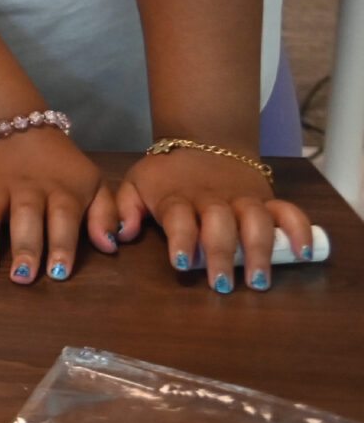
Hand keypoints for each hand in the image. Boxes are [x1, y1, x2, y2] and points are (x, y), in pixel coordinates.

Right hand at [0, 126, 115, 283]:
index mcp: (61, 191)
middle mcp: (27, 188)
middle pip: (25, 215)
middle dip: (23, 246)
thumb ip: (105, 215)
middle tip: (22, 277)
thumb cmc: (61, 167)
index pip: (63, 218)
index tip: (58, 273)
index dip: (61, 245)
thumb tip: (110, 246)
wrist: (20, 127)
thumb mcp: (94, 184)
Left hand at [118, 148, 316, 292]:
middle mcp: (212, 198)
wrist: (202, 138)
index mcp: (177, 197)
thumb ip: (124, 208)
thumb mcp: (136, 182)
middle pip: (219, 223)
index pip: (179, 217)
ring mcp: (242, 198)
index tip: (183, 264)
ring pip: (255, 219)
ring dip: (259, 249)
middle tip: (221, 284)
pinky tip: (304, 252)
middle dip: (221, 253)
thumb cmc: (166, 173)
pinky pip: (288, 210)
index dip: (182, 239)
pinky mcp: (266, 198)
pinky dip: (299, 229)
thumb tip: (118, 236)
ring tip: (258, 280)